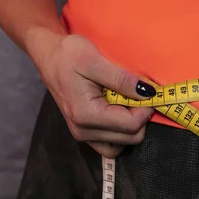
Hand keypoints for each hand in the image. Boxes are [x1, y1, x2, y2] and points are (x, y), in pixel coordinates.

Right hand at [28, 29, 155, 157]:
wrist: (49, 56)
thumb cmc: (69, 54)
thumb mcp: (95, 60)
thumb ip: (122, 79)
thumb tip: (149, 93)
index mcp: (86, 115)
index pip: (131, 125)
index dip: (146, 109)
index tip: (148, 91)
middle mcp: (83, 131)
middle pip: (130, 138)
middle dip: (141, 117)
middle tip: (138, 95)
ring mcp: (83, 135)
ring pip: (123, 144)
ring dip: (132, 126)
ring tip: (128, 102)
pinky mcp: (84, 133)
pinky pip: (111, 144)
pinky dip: (121, 131)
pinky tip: (120, 111)